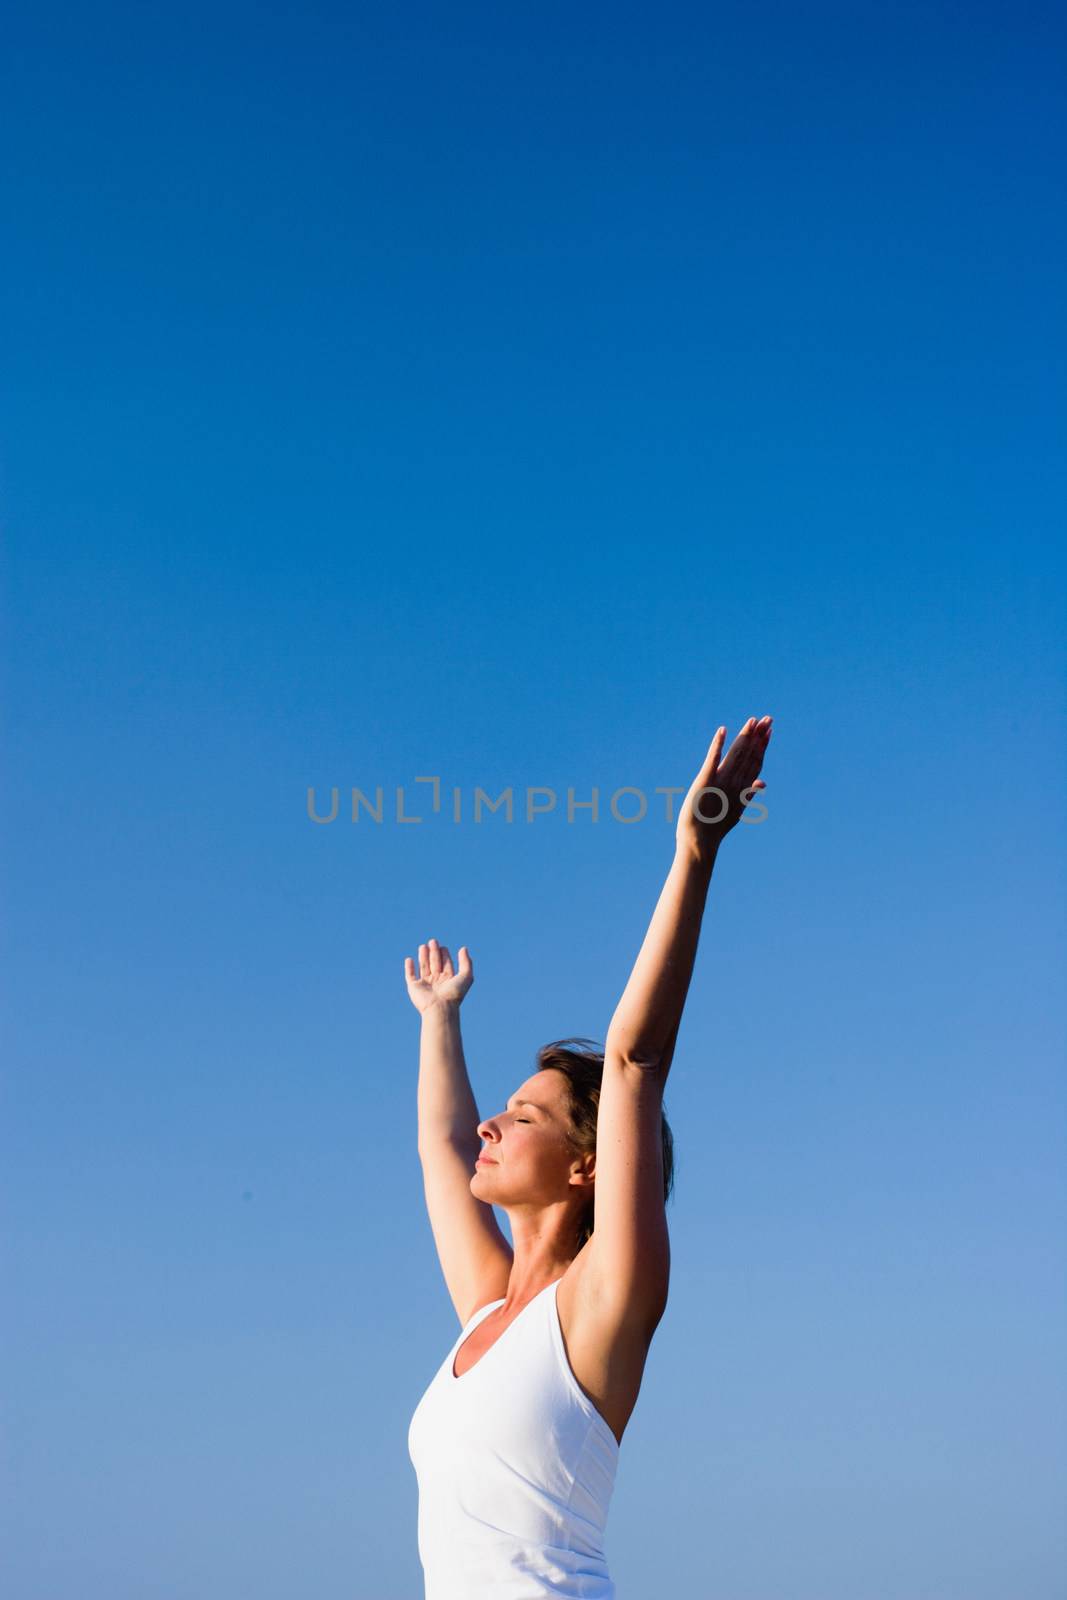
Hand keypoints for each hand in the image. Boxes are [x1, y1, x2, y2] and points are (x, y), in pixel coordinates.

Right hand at [403, 938, 473, 1012]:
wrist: (440, 1008)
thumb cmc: (453, 994)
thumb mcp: (466, 976)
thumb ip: (466, 962)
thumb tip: (463, 948)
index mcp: (448, 980)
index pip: (446, 964)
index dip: (445, 954)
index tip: (443, 947)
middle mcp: (436, 981)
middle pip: (434, 963)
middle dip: (434, 952)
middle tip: (433, 941)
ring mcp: (425, 984)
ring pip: (423, 967)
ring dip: (423, 956)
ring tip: (423, 946)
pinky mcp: (414, 987)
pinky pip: (410, 975)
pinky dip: (409, 967)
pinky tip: (409, 959)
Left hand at [676, 716, 772, 855]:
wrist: (700, 839)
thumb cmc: (714, 826)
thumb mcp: (735, 809)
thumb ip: (748, 794)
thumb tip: (763, 783)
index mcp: (739, 787)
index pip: (754, 761)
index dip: (761, 745)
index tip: (768, 729)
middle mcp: (733, 781)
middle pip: (748, 754)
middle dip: (758, 736)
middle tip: (768, 718)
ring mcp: (720, 780)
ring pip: (736, 754)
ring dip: (745, 737)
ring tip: (753, 721)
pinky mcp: (705, 780)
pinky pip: (712, 759)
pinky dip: (717, 745)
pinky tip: (722, 731)